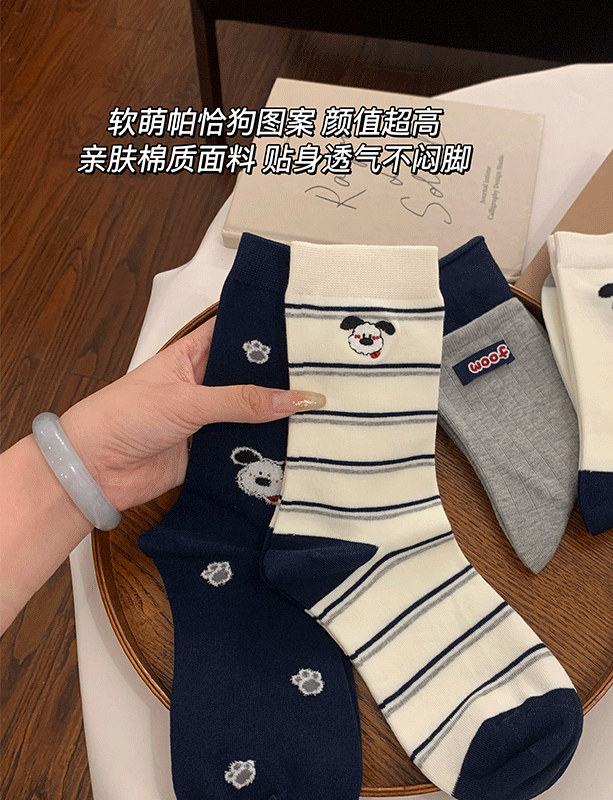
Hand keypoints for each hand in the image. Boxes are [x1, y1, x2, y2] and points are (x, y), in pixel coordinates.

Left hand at [60, 316, 323, 511]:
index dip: (269, 330)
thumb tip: (298, 398)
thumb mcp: (187, 401)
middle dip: (284, 379)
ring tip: (326, 411)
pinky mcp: (211, 453)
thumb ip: (242, 401)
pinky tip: (300, 447)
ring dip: (279, 418)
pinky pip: (246, 449)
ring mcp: (210, 421)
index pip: (237, 333)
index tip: (309, 328)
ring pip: (254, 416)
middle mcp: (205, 385)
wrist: (94, 470)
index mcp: (194, 355)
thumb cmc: (124, 417)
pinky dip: (268, 451)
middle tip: (330, 375)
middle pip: (253, 378)